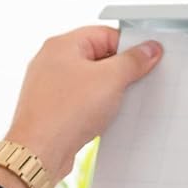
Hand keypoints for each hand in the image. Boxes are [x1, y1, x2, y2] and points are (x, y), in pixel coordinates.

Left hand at [2, 25, 163, 186]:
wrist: (39, 152)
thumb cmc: (64, 113)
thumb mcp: (110, 80)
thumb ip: (133, 61)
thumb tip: (148, 49)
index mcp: (62, 45)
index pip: (105, 35)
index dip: (129, 47)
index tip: (147, 60)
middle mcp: (52, 61)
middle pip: (98, 57)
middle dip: (119, 72)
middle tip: (133, 84)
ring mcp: (50, 86)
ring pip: (89, 82)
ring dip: (107, 93)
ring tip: (114, 106)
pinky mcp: (52, 109)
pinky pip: (80, 102)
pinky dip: (94, 108)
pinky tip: (101, 120)